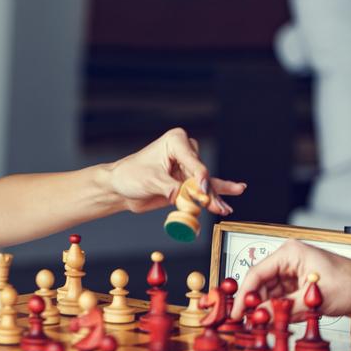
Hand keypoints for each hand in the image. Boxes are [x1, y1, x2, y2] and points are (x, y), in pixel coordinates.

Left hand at [108, 128, 245, 214]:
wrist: (120, 188)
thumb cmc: (130, 176)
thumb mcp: (150, 180)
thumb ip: (171, 188)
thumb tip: (186, 197)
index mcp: (175, 142)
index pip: (193, 162)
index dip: (199, 178)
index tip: (203, 192)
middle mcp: (184, 152)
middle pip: (201, 174)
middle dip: (207, 192)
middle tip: (215, 206)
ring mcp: (186, 168)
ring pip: (205, 184)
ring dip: (215, 197)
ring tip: (225, 209)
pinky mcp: (185, 183)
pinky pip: (203, 190)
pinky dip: (214, 196)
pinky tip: (231, 196)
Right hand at [229, 240, 350, 321]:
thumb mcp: (314, 299)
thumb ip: (283, 309)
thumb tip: (259, 318)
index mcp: (289, 253)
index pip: (257, 273)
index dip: (244, 294)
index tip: (236, 312)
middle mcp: (289, 260)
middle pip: (262, 284)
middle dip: (256, 304)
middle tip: (248, 323)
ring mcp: (295, 272)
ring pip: (271, 293)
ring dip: (268, 309)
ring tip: (262, 325)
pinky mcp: (302, 285)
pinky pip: (283, 298)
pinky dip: (280, 310)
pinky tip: (277, 322)